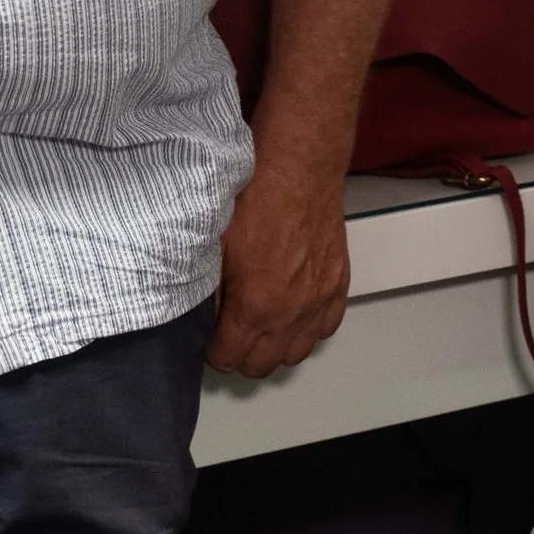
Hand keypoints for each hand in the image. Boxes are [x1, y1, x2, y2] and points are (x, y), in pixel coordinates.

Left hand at [208, 158, 349, 379]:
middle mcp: (290, 312)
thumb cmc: (254, 197)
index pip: (229, 358)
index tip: (209, 338)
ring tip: (260, 326)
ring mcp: (318, 301)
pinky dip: (309, 328)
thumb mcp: (212, 243)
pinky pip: (326, 328)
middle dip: (241, 354)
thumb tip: (196, 315)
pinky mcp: (337, 285)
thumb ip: (204, 289)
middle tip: (230, 333)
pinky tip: (293, 313)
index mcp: (255, 304)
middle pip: (263, 365)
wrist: (298, 168)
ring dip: (275, 346)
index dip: (213, 351)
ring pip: (296, 353)